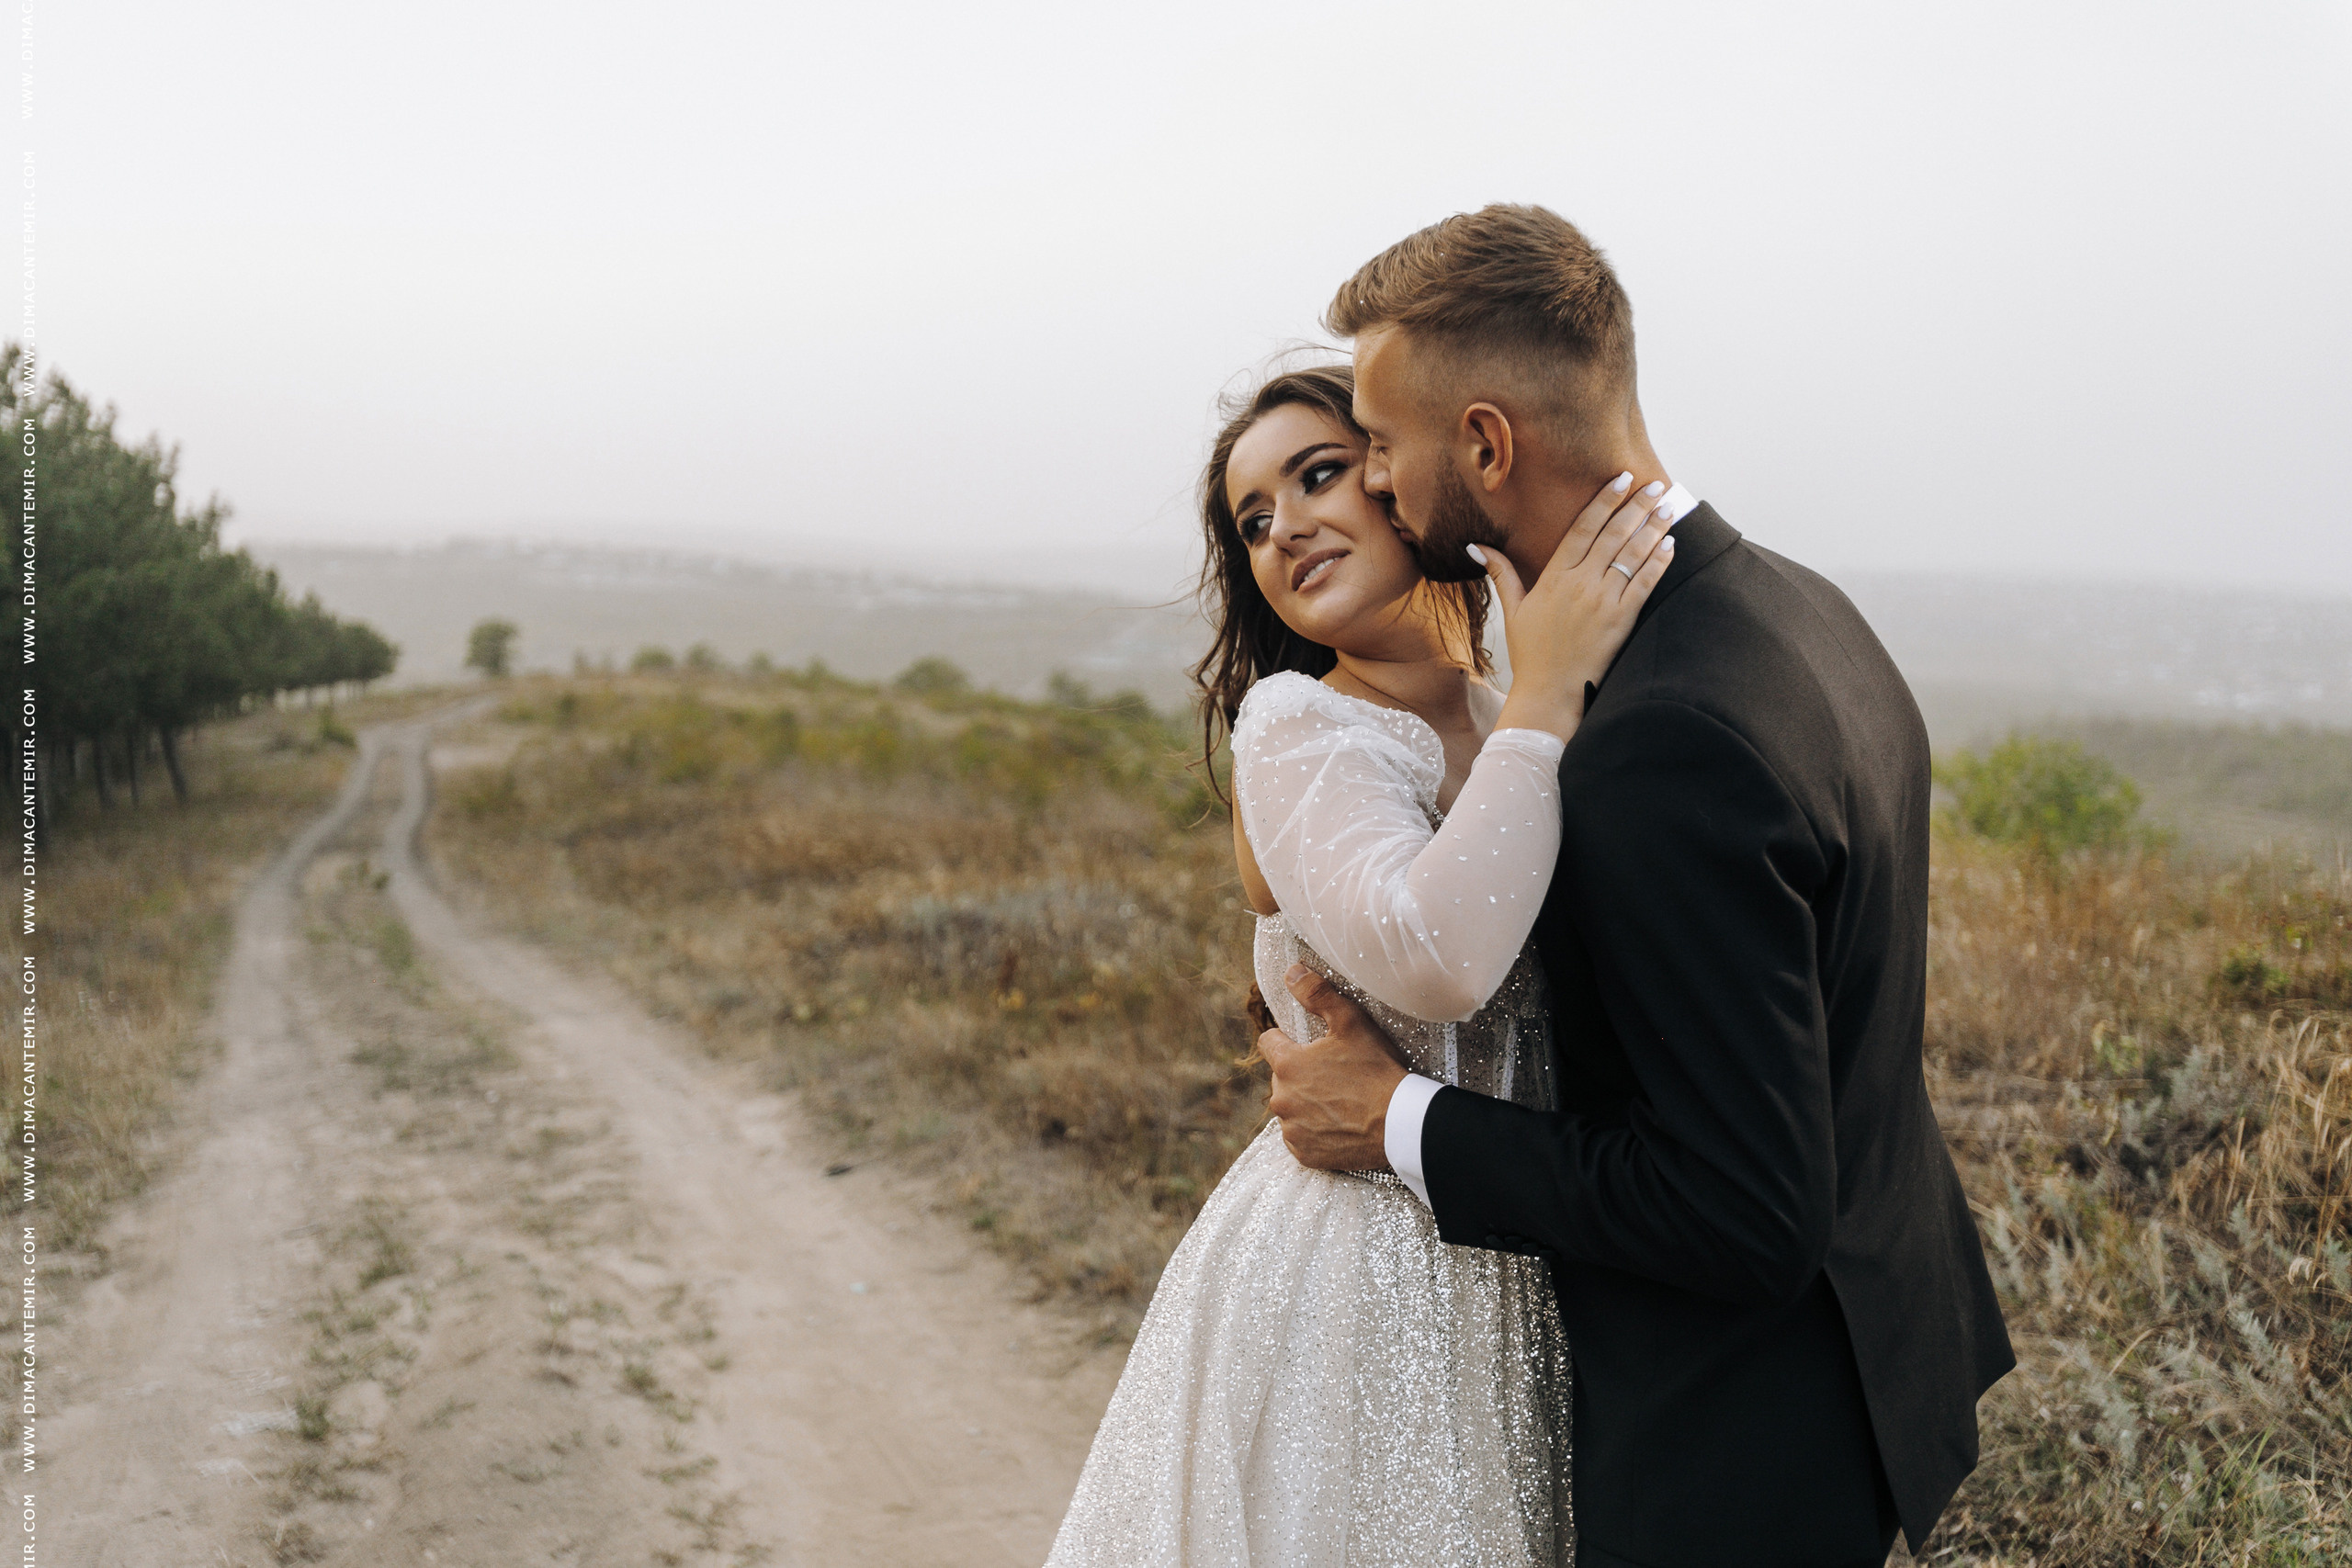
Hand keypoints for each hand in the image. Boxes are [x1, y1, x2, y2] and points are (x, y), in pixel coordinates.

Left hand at [1258, 964, 1411, 1170]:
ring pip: (1290, 1108)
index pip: (1268, 1042)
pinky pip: (1300, 1137)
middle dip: (1301, 1073)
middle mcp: (1281, 1099)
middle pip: (1281, 1078)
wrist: (1400, 1124)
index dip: (1288, 1039)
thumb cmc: (1377, 1070)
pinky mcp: (1305, 1154)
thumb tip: (1291, 972)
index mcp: (1287, 1065)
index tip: (1310, 1045)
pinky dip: (1314, 1131)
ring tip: (1340, 1100)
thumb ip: (1317, 994)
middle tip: (1335, 1075)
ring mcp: (1292, 1130)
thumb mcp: (1351, 1023)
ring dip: (1306, 1103)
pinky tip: (1338, 1123)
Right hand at [1476, 474, 1676, 739]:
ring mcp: (1603, 601)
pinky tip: (1670, 545)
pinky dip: (1659, 562)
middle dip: (1636, 506)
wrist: (1550, 692)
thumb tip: (1476, 546)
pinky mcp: (1622, 620)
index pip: (1583, 528)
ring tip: (1668, 507)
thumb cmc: (1531, 653)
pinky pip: (1645, 584)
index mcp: (1554, 577)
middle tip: (1654, 485)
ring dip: (1652, 528)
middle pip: (1613, 535)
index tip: (1621, 480)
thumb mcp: (1514, 610)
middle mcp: (1580, 584)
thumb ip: (1502, 573)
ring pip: (1632, 555)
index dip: (1604, 501)